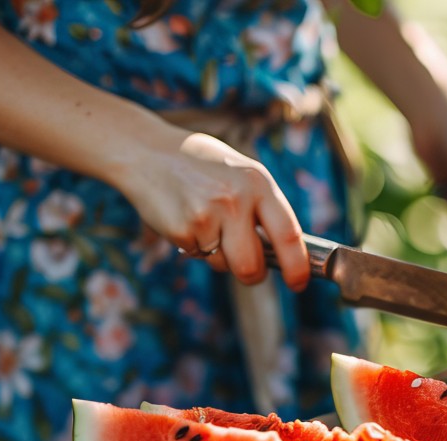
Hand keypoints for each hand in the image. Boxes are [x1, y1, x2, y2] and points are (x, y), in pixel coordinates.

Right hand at [113, 131, 309, 290]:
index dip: (297, 266)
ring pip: (223, 265)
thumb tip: (282, 252)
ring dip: (217, 255)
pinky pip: (197, 255)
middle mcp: (235, 200)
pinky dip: (193, 245)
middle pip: (252, 266)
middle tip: (248, 268)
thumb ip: (262, 207)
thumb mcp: (240, 173)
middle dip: (252, 274)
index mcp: (258, 182)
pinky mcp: (182, 230)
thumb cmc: (200, 165)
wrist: (148, 152)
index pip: (288, 234)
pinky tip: (185, 217)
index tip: (299, 283)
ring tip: (204, 221)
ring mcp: (207, 216)